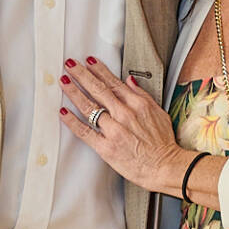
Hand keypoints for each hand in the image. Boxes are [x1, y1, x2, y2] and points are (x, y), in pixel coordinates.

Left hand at [59, 57, 185, 193]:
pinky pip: (84, 131)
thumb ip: (143, 96)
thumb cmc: (163, 144)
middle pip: (98, 90)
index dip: (99, 70)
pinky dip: (72, 121)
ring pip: (89, 107)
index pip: (114, 83)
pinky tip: (63, 112)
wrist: (165, 167)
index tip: (90, 62)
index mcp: (137, 104)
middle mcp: (124, 114)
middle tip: (70, 65)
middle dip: (82, 74)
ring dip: (74, 92)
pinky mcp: (106, 147)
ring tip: (64, 82)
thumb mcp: (159, 113)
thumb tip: (130, 81)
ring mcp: (114, 130)